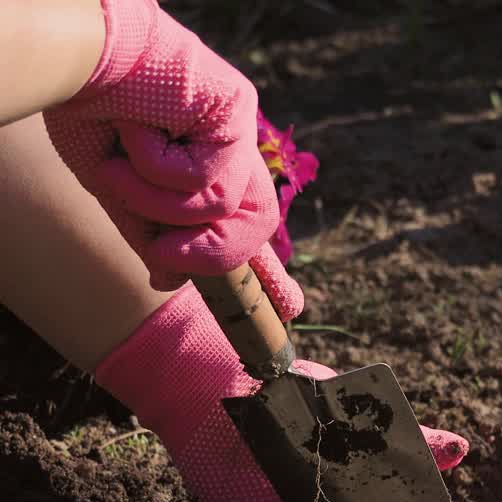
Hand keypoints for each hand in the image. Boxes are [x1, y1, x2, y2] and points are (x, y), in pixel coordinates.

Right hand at [43, 0, 286, 305]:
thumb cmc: (91, 113)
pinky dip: (158, 172)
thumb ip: (152, 233)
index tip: (292, 307)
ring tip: (122, 167)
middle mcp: (234, 149)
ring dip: (159, 205)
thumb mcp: (121, 190)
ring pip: (225, 210)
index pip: (251, 223)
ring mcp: (239, 131)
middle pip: (256, 227)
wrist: (76, 60)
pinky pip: (209, 181)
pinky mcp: (237, 112)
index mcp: (212, 166)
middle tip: (162, 254)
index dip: (267, 268)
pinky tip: (137, 133)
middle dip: (207, 254)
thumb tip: (169, 281)